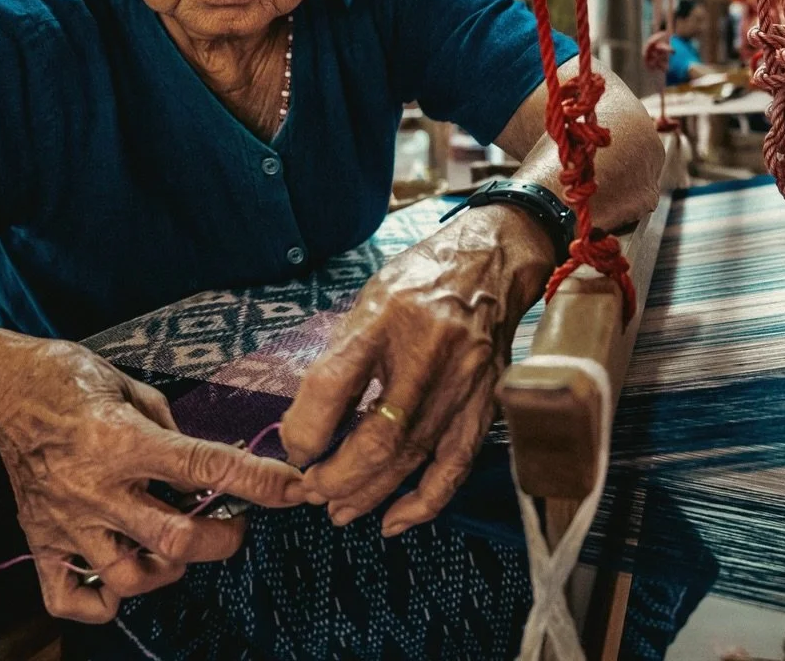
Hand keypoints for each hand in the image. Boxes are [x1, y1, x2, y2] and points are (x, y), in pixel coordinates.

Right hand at [0, 337, 303, 622]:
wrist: (2, 391)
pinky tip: (122, 579)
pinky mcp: (41, 541)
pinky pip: (69, 597)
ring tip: (178, 547)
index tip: (293, 487)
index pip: (204, 467)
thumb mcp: (133, 388)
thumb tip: (205, 462)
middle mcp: (97, 489)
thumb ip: (171, 430)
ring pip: (131, 576)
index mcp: (123, 442)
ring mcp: (67, 522)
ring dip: (169, 569)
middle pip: (175, 538)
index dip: (257, 481)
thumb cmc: (70, 379)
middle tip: (236, 526)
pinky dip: (102, 601)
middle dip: (222, 539)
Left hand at [281, 205, 551, 536]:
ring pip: (410, 459)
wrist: (490, 264)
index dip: (305, 428)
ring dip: (368, 494)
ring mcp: (461, 383)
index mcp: (386, 317)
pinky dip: (422, 502)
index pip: (334, 383)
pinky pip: (453, 467)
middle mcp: (427, 352)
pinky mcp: (483, 405)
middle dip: (335, 476)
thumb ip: (341, 356)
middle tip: (312, 489)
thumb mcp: (369, 300)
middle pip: (376, 436)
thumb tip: (306, 422)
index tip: (294, 447)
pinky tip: (393, 520)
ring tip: (337, 508)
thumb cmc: (420, 282)